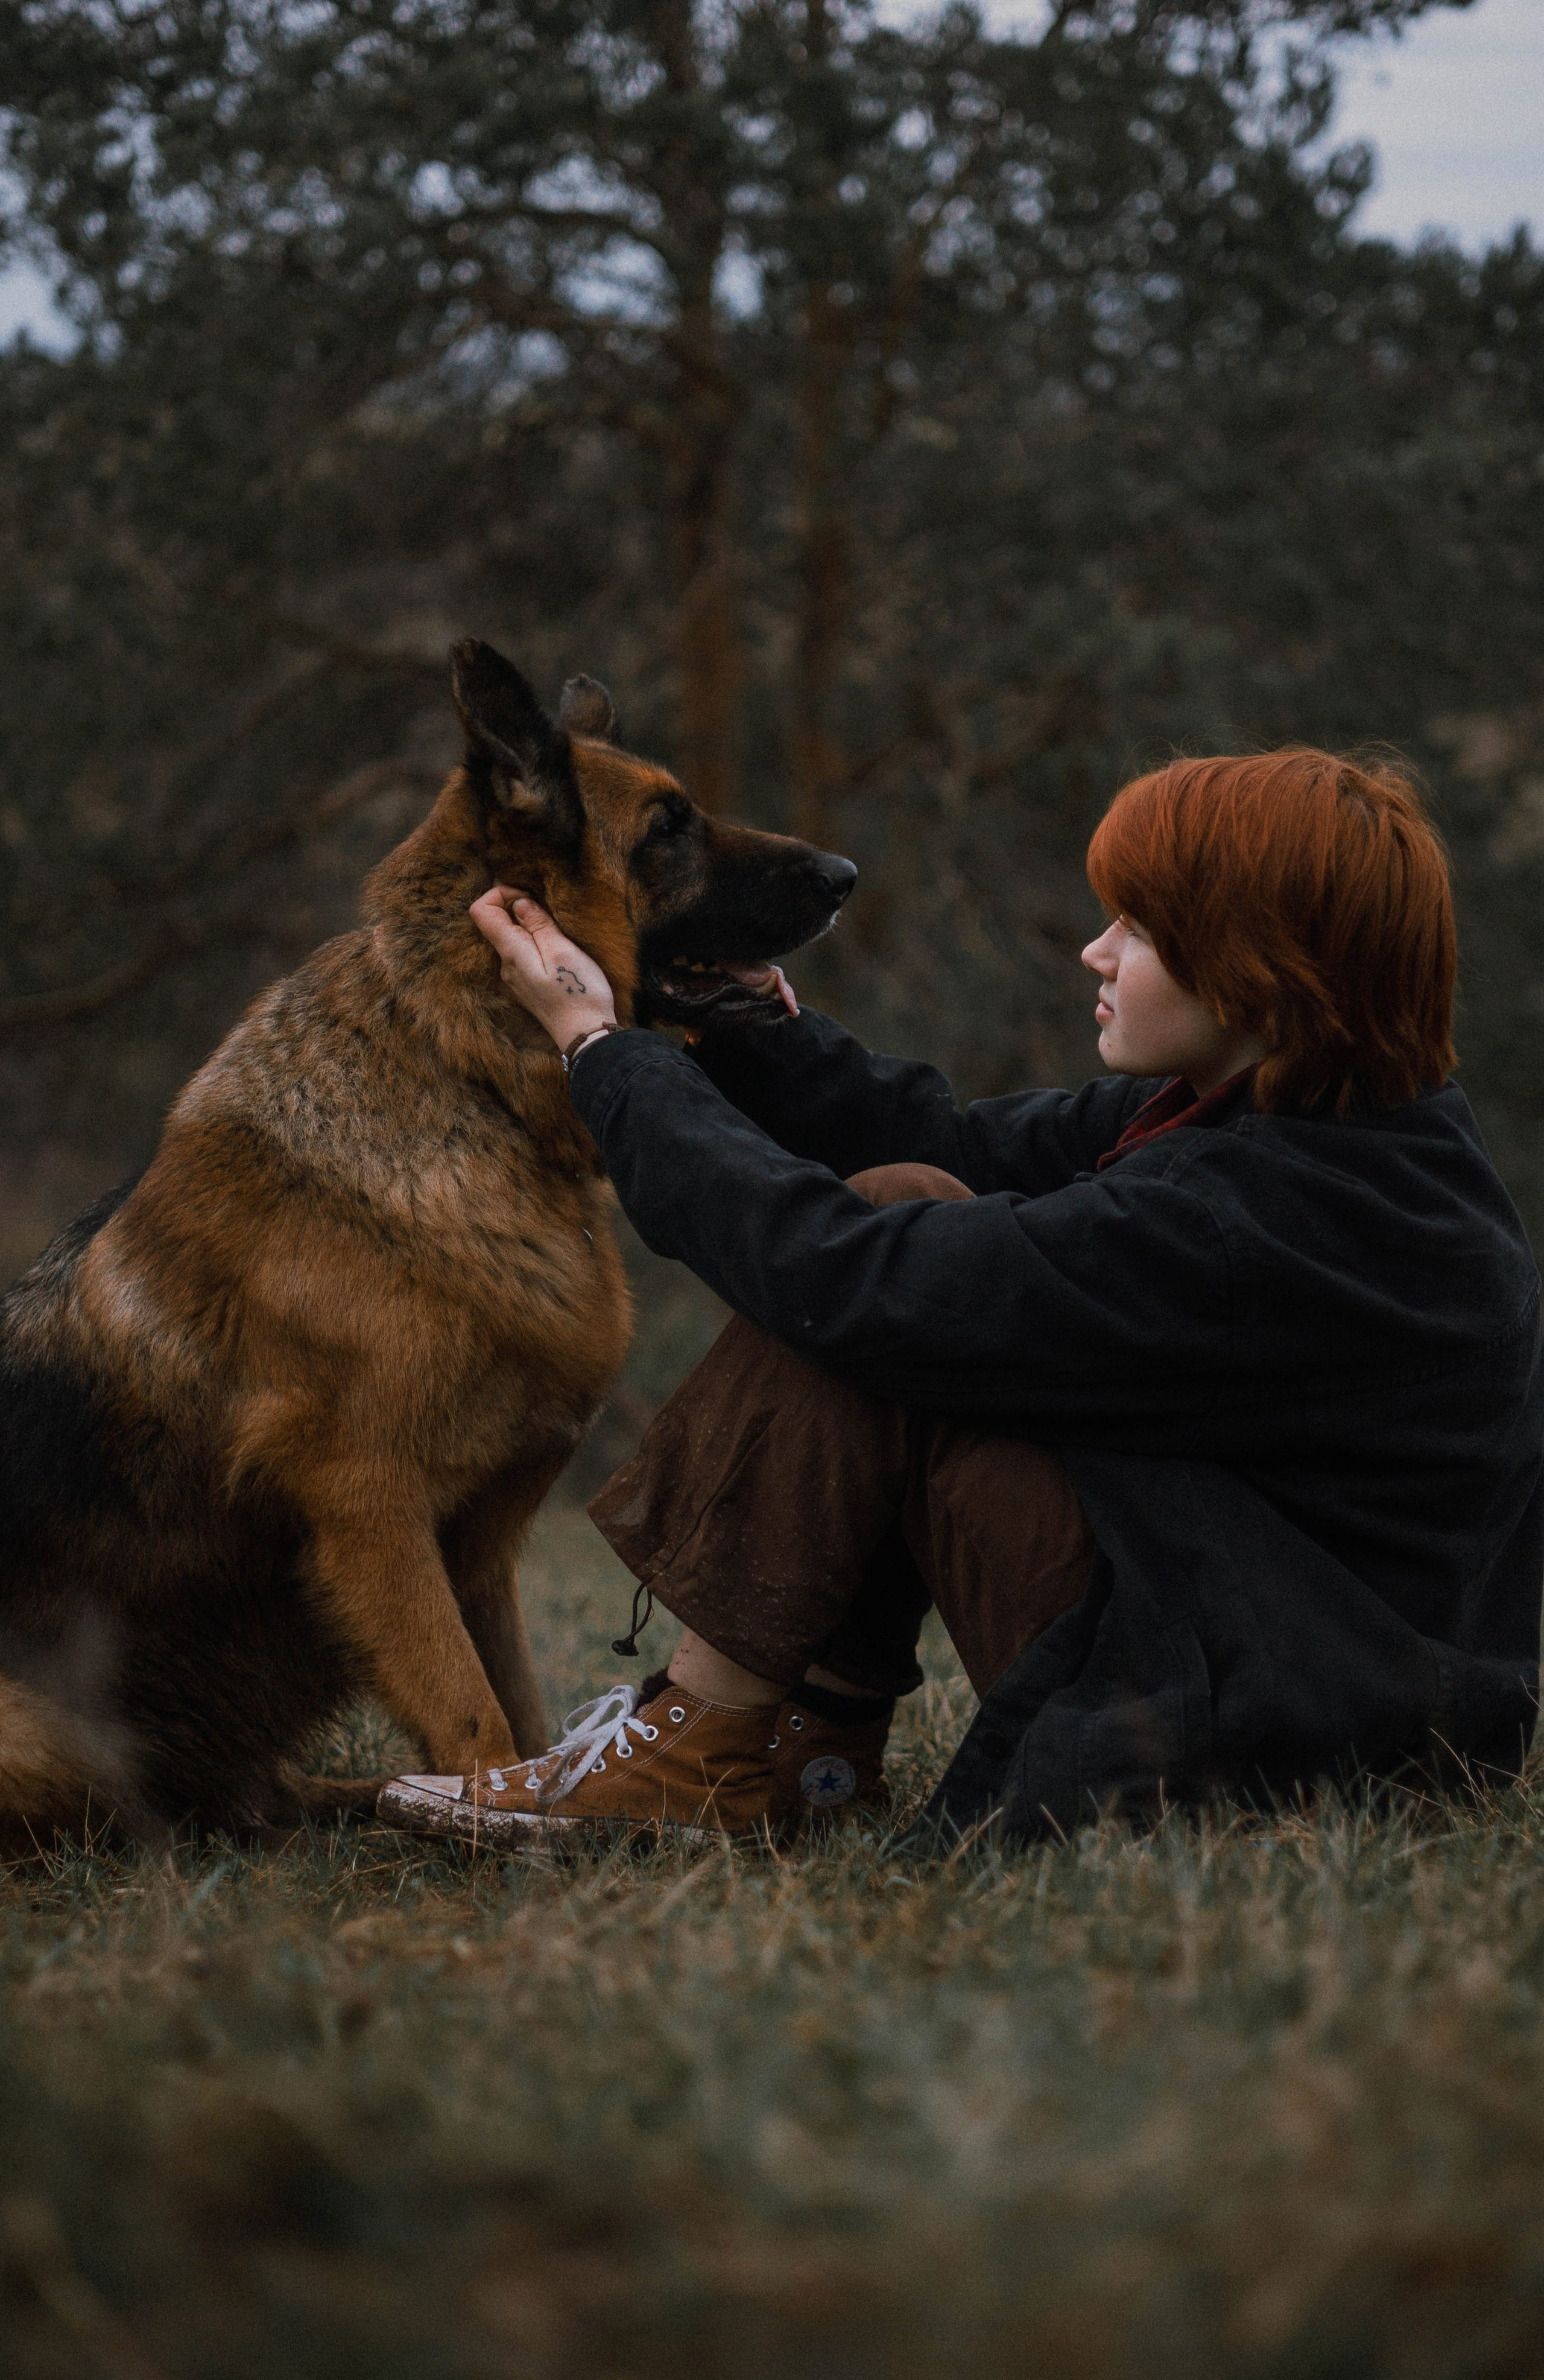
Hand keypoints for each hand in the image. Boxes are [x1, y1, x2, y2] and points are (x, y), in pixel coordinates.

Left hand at [469, 884, 617, 1049]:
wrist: (586, 1036)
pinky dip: (532, 942)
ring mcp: (514, 979)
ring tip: (556, 930)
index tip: (527, 895)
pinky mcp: (526, 987)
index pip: (480, 911)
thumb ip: (538, 924)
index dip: (499, 893)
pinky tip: (555, 950)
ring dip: (528, 926)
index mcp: (511, 952)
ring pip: (509, 940)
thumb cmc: (578, 993)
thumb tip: (518, 902)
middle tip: (548, 909)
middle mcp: (505, 966)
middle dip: (516, 907)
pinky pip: (520, 955)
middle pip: (494, 924)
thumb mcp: (562, 950)